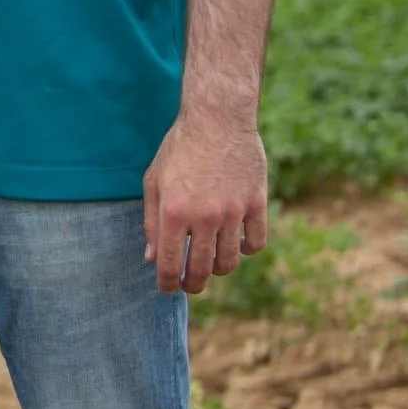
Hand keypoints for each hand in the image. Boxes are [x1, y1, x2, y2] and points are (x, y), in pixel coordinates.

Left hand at [142, 111, 268, 292]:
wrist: (217, 120)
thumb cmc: (179, 149)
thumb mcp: (154, 181)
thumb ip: (151, 222)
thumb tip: (152, 258)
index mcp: (174, 212)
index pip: (170, 264)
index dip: (167, 283)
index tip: (166, 289)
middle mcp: (204, 217)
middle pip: (202, 270)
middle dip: (193, 284)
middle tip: (190, 285)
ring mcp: (233, 212)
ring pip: (230, 261)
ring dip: (218, 269)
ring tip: (210, 265)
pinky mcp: (256, 204)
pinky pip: (256, 243)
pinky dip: (246, 250)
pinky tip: (236, 245)